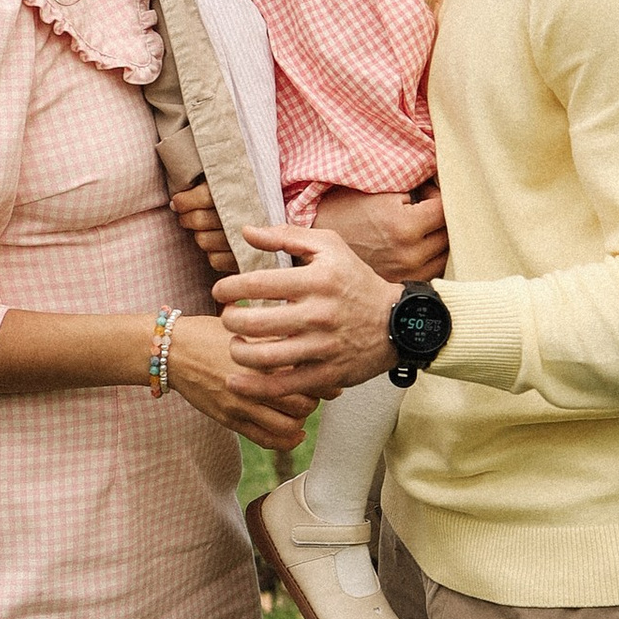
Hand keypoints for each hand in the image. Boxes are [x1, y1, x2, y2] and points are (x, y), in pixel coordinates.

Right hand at [163, 312, 312, 451]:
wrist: (172, 351)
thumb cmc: (211, 333)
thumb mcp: (247, 328)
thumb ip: (278, 338)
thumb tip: (312, 344)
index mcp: (262, 354)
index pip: (308, 372)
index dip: (325, 374)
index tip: (329, 369)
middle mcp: (254, 381)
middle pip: (304, 401)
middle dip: (316, 397)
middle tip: (316, 390)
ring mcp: (241, 403)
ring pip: (288, 424)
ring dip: (301, 419)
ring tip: (300, 409)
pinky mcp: (230, 419)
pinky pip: (266, 439)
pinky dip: (287, 440)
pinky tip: (295, 432)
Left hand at [169, 179, 235, 279]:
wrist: (280, 219)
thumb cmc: (243, 196)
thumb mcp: (228, 182)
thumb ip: (208, 184)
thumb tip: (175, 202)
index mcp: (240, 192)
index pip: (205, 197)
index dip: (185, 201)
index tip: (177, 201)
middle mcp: (243, 216)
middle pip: (200, 220)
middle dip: (188, 217)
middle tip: (186, 215)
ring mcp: (245, 240)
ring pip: (204, 240)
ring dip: (200, 234)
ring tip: (204, 229)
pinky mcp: (245, 260)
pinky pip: (215, 259)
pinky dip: (212, 253)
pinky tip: (217, 244)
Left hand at [216, 223, 400, 397]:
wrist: (398, 321)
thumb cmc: (355, 280)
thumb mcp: (329, 247)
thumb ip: (286, 236)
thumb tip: (246, 231)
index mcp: (316, 280)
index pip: (258, 284)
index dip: (229, 288)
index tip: (220, 291)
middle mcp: (318, 314)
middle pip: (255, 322)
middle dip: (230, 320)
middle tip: (227, 318)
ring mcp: (322, 347)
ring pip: (264, 357)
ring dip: (238, 352)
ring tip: (235, 344)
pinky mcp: (326, 375)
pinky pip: (282, 386)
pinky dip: (253, 387)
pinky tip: (235, 380)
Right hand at [312, 181, 446, 284]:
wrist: (318, 235)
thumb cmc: (349, 206)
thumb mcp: (384, 189)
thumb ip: (418, 188)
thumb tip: (443, 185)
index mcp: (405, 227)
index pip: (444, 208)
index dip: (439, 194)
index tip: (426, 190)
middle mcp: (409, 255)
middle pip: (449, 233)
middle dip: (441, 216)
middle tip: (424, 205)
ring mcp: (405, 273)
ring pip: (445, 255)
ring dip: (440, 239)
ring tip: (422, 226)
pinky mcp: (400, 283)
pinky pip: (432, 271)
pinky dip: (431, 257)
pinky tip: (418, 245)